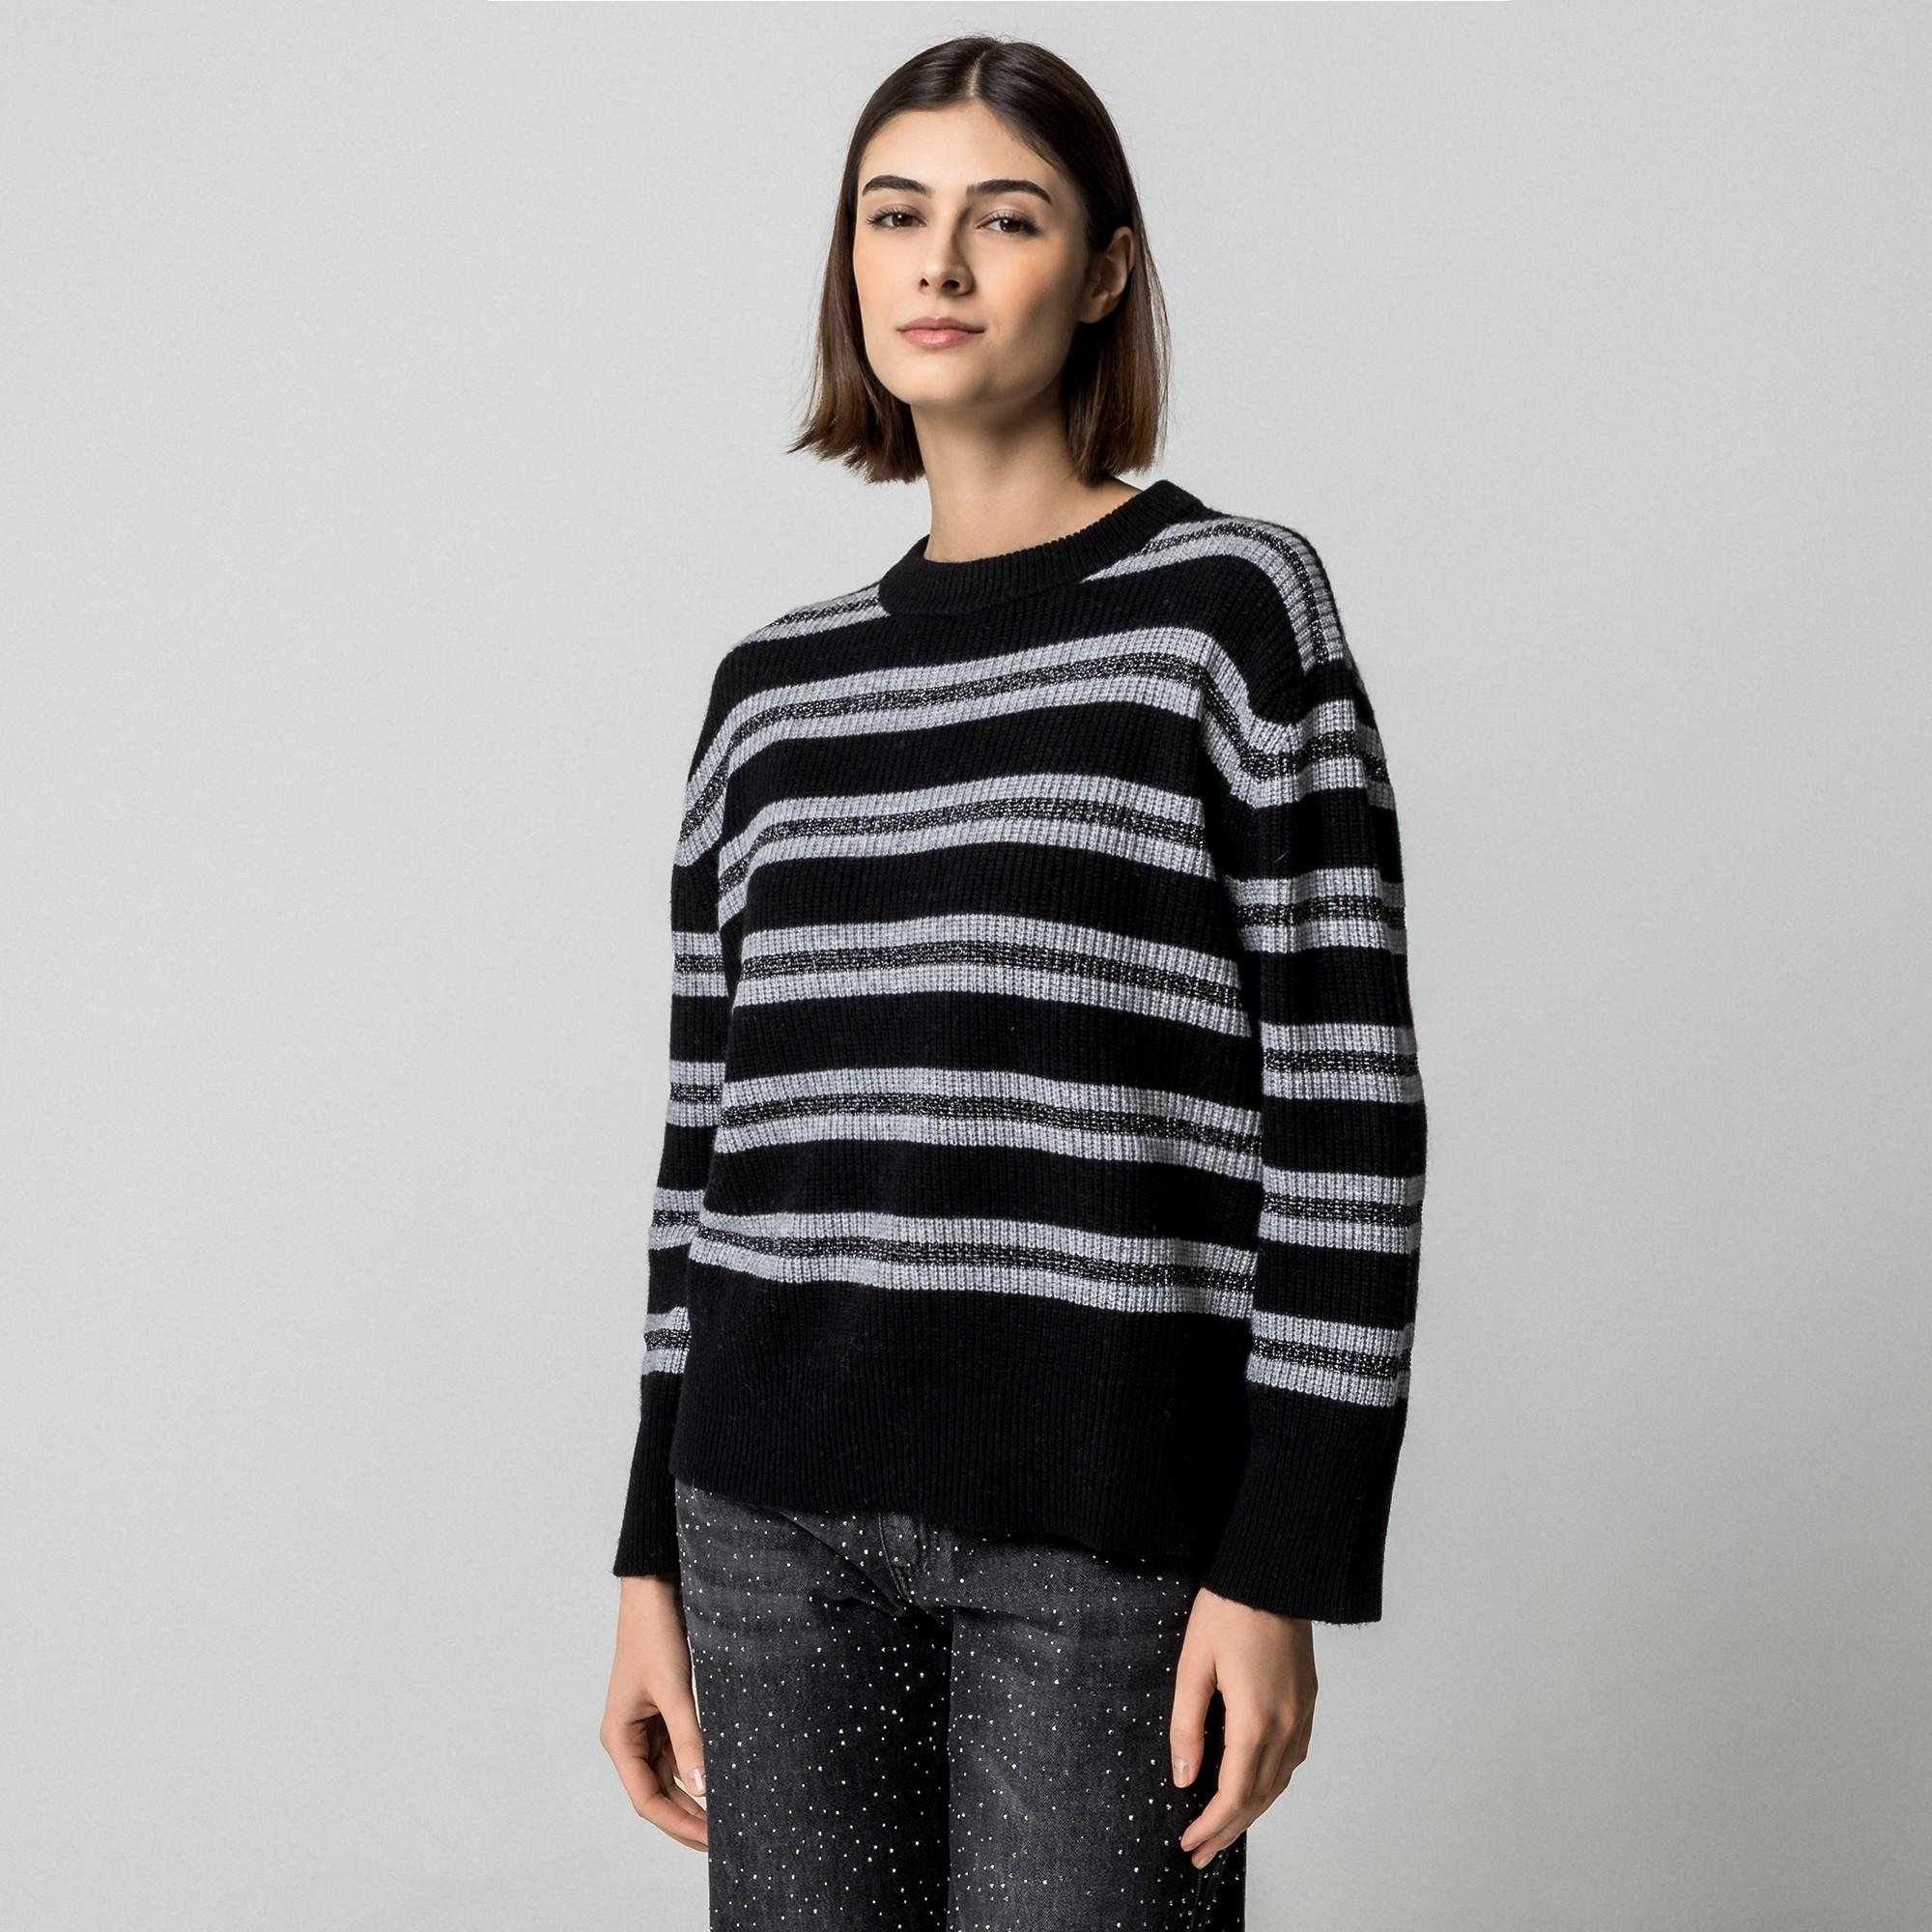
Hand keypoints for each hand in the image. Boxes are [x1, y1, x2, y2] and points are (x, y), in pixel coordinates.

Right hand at [600, 1574, 708, 1851]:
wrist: (656, 1589)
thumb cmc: (656, 1634)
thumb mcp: (674, 1689)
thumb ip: (689, 1740)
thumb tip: (705, 1790)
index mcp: (619, 1738)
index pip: (646, 1800)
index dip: (677, 1825)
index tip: (710, 1841)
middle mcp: (630, 1738)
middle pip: (658, 1794)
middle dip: (688, 1818)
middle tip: (725, 1839)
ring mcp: (648, 1726)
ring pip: (671, 1776)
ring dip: (695, 1797)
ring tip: (728, 1818)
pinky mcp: (666, 1711)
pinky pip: (681, 1752)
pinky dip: (699, 1768)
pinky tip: (722, 1780)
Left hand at [1169, 1586, 1315, 1866]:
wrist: (1274, 1574)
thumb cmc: (1228, 1611)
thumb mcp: (1193, 1665)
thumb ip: (1186, 1725)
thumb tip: (1182, 1777)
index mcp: (1255, 1720)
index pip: (1234, 1794)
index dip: (1211, 1826)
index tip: (1188, 1843)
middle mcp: (1286, 1726)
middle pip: (1258, 1797)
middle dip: (1227, 1830)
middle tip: (1199, 1854)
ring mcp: (1301, 1715)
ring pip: (1278, 1782)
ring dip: (1250, 1812)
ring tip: (1221, 1831)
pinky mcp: (1306, 1702)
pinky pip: (1290, 1760)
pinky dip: (1269, 1785)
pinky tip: (1252, 1788)